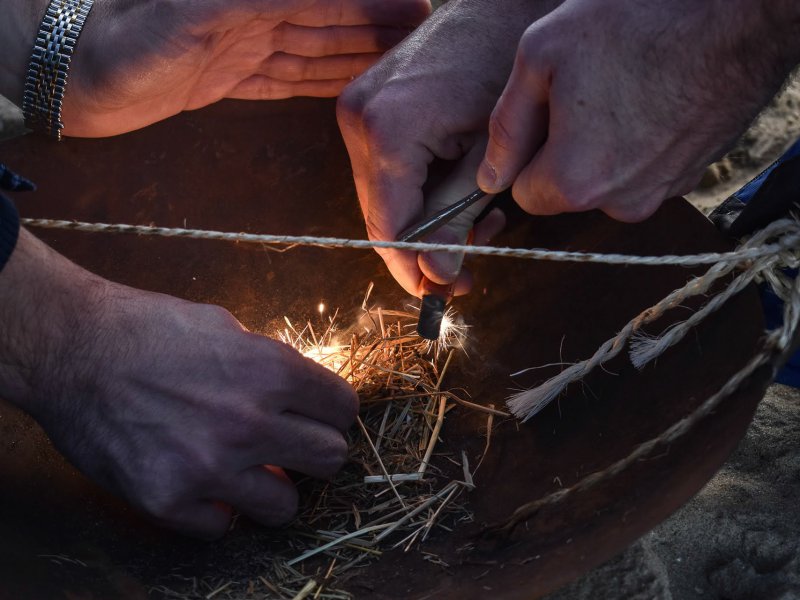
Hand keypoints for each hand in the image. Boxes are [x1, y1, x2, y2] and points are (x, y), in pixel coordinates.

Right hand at [0, 230, 357, 537]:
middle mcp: (249, 423)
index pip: (344, 408)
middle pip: (330, 459)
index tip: (319, 415)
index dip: (332, 411)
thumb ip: (271, 363)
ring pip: (285, 505)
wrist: (72, 348)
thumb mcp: (225, 327)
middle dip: (314, 450)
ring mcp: (209, 467)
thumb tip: (300, 391)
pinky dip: (214, 508)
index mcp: (272, 372)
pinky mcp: (168, 501)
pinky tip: (199, 483)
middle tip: (291, 445)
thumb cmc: (149, 328)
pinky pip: (221, 526)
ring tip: (247, 470)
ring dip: (271, 488)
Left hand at [55, 0, 430, 136]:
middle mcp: (254, 10)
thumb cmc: (125, 37)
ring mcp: (241, 43)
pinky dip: (320, 79)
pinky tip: (347, 81)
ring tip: (399, 61)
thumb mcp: (204, 10)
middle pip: (329, 14)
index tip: (420, 4)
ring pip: (315, 45)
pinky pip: (287, 77)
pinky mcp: (227, 76)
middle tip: (425, 34)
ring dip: (357, 51)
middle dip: (377, 21)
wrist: (73, 75)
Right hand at [338, 0, 559, 296]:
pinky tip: (462, 192)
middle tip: (471, 264)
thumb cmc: (508, 65)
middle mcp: (357, 119)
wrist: (504, 2)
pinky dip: (422, 191)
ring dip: (428, 221)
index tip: (446, 292)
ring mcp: (357, 108)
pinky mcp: (368, 104)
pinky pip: (387, 169)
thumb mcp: (491, 155)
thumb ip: (459, 219)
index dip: (415, 269)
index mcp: (384, 130)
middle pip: (381, 216)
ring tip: (480, 222)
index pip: (388, 228)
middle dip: (425, 248)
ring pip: (384, 196)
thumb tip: (438, 277)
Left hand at [477, 0, 799, 221]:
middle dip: (562, 151)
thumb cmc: (636, 24)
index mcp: (574, 182)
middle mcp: (619, 204)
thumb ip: (507, 125)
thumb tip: (489, 176)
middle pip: (565, 191)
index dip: (525, 154)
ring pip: (605, 182)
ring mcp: (661, 193)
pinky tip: (651, 99)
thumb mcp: (542, 54)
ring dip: (602, 147)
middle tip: (584, 91)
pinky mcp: (690, 178)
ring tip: (621, 89)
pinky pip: (642, 172)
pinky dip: (639, 145)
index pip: (523, 194)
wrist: (738, 17)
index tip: (544, 113)